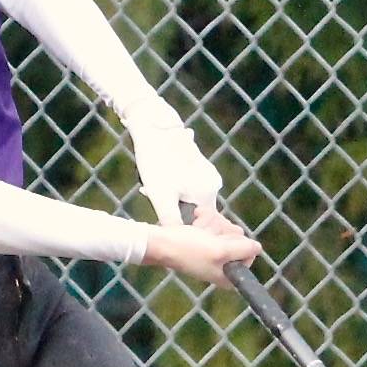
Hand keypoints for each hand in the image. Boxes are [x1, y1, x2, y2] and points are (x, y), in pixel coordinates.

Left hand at [126, 106, 221, 225]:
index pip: (201, 226)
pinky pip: (187, 185)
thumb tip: (177, 240)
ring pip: (188, 198)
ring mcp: (207, 173)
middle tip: (153, 197)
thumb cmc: (157, 161)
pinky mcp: (198, 165)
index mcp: (208, 195)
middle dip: (174, 211)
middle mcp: (213, 185)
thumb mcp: (161, 197)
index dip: (182, 227)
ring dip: (171, 198)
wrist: (154, 126)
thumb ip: (172, 222)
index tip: (163, 218)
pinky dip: (173, 186)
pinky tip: (158, 177)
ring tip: (152, 187)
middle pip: (194, 212)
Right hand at [141, 221, 260, 287]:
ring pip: (226, 226)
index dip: (237, 243)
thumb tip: (258, 248)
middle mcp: (223, 264)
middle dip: (221, 230)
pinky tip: (195, 221)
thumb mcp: (220, 252)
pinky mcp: (204, 238)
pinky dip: (205, 218)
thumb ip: (243, 250)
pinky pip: (214, 221)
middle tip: (206, 236)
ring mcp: (213, 250)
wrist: (160, 242)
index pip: (250, 252)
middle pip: (238, 237)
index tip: (221, 244)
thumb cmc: (188, 249)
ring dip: (211, 223)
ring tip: (197, 229)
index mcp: (229, 274)